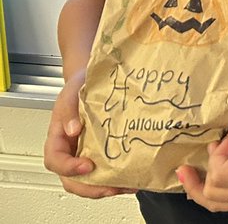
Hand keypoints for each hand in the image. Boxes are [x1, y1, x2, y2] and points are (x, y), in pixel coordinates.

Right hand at [43, 75, 132, 198]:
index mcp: (58, 138)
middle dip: (90, 188)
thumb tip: (73, 130)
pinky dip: (117, 177)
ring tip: (127, 185)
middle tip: (110, 187)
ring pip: (89, 179)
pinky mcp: (103, 151)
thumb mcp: (71, 92)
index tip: (87, 166)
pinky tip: (132, 176)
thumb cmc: (79, 86)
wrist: (93, 78)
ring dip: (106, 187)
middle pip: (71, 179)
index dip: (68, 168)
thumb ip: (68, 109)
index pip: (55, 160)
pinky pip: (106, 170)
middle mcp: (71, 150)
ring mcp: (86, 152)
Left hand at [176, 107, 227, 211]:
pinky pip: (226, 203)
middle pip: (212, 193)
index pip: (220, 174)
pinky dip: (211, 193)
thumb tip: (221, 144)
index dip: (216, 154)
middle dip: (206, 169)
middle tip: (215, 146)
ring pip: (215, 205)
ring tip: (186, 173)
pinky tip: (204, 181)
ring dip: (198, 188)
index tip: (227, 138)